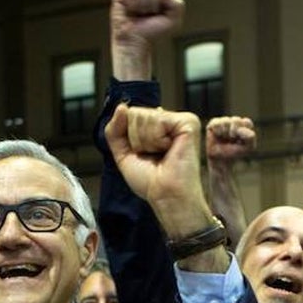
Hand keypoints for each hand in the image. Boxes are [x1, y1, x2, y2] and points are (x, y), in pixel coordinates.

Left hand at [104, 103, 214, 240]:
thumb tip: (121, 107)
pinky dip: (157, 139)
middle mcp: (170, 121)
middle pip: (134, 113)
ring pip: (143, 116)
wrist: (166, 196)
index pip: (129, 115)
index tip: (144, 156)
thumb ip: (115, 130)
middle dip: (136, 140)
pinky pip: (157, 119)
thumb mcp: (123, 154)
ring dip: (146, 142)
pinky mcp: (188, 122)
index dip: (129, 138)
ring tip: (161, 155)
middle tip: (153, 157)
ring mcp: (180, 120)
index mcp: (158, 127)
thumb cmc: (150, 182)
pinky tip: (169, 150)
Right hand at [110, 0, 183, 79]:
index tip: (163, 14)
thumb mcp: (174, 21)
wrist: (136, 42)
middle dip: (155, 5)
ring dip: (144, 6)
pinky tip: (131, 11)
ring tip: (140, 14)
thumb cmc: (154, 32)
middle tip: (149, 16)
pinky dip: (133, 2)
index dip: (168, 1)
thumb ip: (178, 4)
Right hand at [206, 116, 256, 162]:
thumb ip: (250, 137)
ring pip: (226, 121)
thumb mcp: (248, 147)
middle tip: (232, 139)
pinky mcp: (213, 123)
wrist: (221, 160)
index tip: (241, 140)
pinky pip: (217, 124)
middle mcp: (234, 121)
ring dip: (226, 133)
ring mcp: (224, 121)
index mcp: (244, 125)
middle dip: (234, 132)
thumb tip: (240, 129)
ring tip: (224, 138)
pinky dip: (218, 132)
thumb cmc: (235, 152)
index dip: (243, 132)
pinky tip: (218, 136)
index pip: (247, 122)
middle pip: (236, 120)